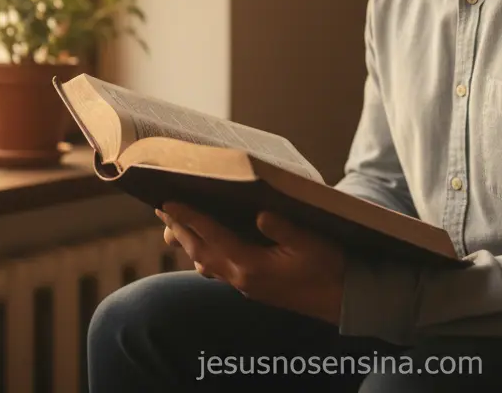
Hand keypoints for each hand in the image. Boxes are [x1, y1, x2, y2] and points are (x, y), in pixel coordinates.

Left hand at [156, 202, 344, 325]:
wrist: (340, 299)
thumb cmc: (329, 267)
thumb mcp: (311, 243)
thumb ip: (284, 228)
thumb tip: (260, 214)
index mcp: (252, 265)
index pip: (213, 237)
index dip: (189, 217)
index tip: (168, 201)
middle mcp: (242, 277)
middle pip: (200, 251)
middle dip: (179, 229)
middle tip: (160, 207)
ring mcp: (245, 284)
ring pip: (205, 263)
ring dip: (188, 243)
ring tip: (173, 225)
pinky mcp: (252, 286)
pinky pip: (218, 270)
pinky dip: (204, 254)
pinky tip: (204, 247)